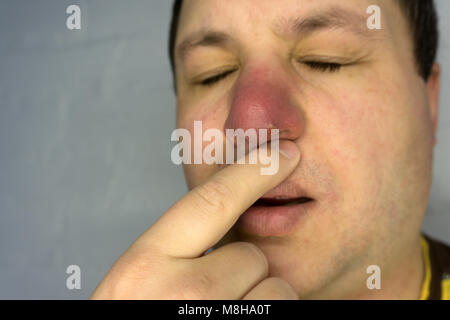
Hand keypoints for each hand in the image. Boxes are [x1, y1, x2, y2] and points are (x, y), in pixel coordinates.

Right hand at [90, 141, 299, 298]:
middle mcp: (178, 295)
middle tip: (208, 300)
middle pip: (251, 257)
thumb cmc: (137, 317)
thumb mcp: (137, 286)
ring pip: (276, 292)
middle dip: (241, 274)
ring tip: (221, 318)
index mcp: (143, 268)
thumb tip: (230, 216)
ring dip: (259, 303)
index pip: (210, 202)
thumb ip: (176, 251)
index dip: (251, 170)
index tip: (282, 152)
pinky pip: (285, 312)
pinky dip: (269, 315)